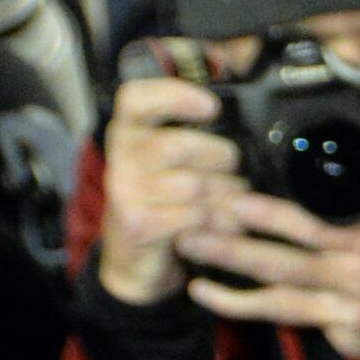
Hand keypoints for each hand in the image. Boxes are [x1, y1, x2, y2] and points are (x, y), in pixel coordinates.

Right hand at [94, 73, 245, 308]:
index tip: (210, 108)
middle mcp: (121, 158)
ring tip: (231, 201)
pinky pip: (196, 215)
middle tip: (231, 171)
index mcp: (127, 134)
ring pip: (195, 184)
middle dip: (221, 158)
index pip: (136, 98)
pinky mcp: (139, 223)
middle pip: (183, 145)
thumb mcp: (164, 166)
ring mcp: (126, 192)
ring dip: (226, 195)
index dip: (174, 95)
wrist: (135, 264)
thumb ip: (187, 138)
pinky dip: (219, 221)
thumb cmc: (161, 205)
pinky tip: (223, 224)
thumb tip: (239, 120)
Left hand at [180, 130, 359, 359]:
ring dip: (232, 294)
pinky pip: (298, 322)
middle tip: (188, 235)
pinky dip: (262, 313)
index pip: (308, 229)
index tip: (230, 201)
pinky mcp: (345, 339)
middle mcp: (353, 283)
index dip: (266, 217)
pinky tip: (228, 303)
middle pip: (281, 267)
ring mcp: (346, 316)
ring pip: (279, 305)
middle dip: (230, 252)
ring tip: (193, 280)